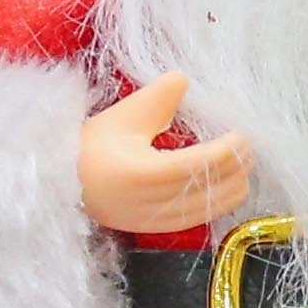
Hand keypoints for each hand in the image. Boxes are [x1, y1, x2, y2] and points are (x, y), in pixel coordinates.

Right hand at [80, 75, 254, 233]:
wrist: (58, 183)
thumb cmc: (89, 147)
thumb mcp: (122, 116)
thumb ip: (157, 98)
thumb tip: (184, 79)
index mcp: (143, 175)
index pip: (202, 165)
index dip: (230, 151)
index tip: (243, 134)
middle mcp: (152, 203)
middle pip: (212, 190)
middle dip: (237, 168)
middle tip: (249, 145)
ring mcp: (155, 220)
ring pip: (210, 209)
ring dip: (233, 186)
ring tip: (242, 163)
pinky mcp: (155, 229)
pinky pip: (199, 218)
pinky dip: (218, 201)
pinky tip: (225, 184)